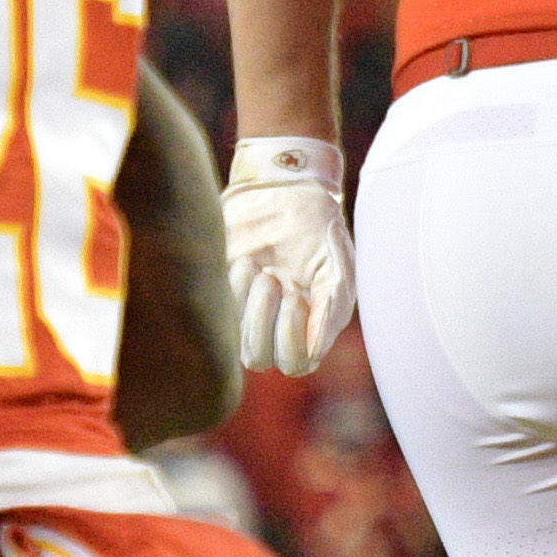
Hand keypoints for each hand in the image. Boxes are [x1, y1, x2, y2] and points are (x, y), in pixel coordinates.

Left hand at [223, 137, 355, 376]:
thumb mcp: (336, 261)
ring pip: (239, 345)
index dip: (293, 337)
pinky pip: (220, 317)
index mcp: (317, 324)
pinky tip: (246, 262)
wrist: (281, 193)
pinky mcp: (226, 302)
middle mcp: (283, 328)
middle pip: (265, 360)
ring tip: (260, 268)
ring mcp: (253, 317)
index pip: (298, 363)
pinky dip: (232, 290)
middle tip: (275, 279)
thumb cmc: (317, 226)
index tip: (297, 294)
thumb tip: (315, 351)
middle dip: (267, 320)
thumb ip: (332, 305)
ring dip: (249, 307)